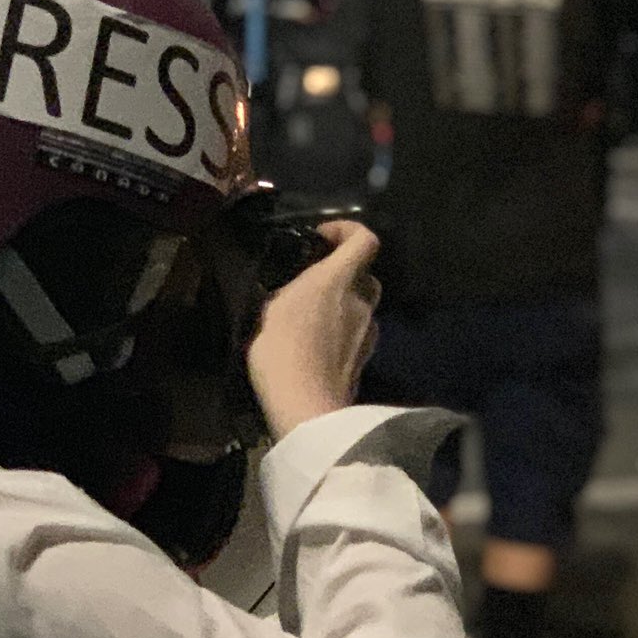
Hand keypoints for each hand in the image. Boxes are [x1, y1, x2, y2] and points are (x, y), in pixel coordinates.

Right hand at [247, 221, 381, 441]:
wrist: (305, 407)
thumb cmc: (281, 350)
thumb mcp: (269, 311)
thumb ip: (289, 293)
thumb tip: (293, 294)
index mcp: (339, 280)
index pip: (365, 240)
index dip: (348, 230)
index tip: (323, 238)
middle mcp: (362, 302)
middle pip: (366, 276)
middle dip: (344, 275)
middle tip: (314, 285)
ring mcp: (369, 333)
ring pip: (362, 308)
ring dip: (343, 307)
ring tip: (310, 321)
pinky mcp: (365, 360)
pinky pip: (357, 335)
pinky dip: (342, 334)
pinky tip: (316, 348)